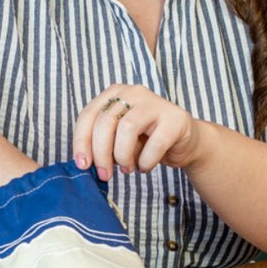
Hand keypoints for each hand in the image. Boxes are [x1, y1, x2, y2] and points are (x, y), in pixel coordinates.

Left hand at [73, 84, 201, 181]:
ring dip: (123, 156)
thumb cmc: (147, 141)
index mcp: (114, 94)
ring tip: (128, 168)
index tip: (82, 165)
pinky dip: (146, 161)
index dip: (81, 141)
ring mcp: (155, 103)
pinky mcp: (174, 119)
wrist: (185, 142)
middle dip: (101, 154)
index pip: (88, 115)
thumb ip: (101, 143)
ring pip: (126, 128)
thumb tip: (84, 163)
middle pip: (105, 122)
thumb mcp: (118, 139)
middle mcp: (133, 92)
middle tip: (104, 174)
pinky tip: (145, 166)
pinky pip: (154, 143)